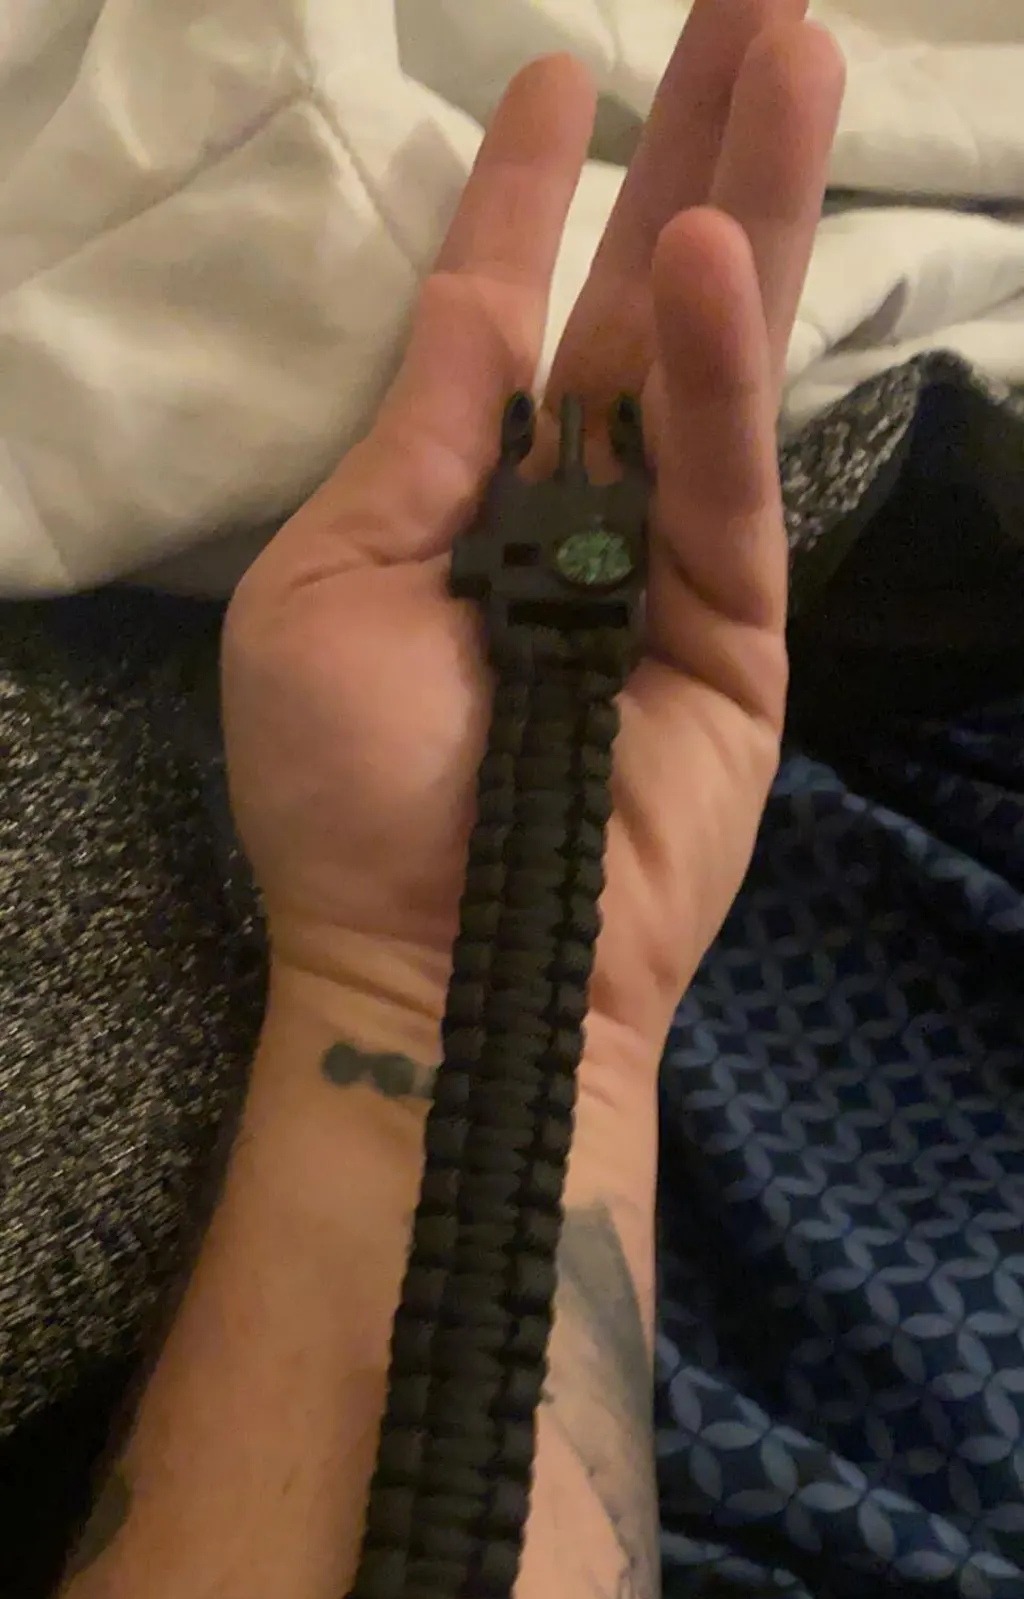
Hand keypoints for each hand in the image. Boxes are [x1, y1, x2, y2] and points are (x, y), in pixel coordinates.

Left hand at [222, 0, 843, 1073]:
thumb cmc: (350, 798)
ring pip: (714, 361)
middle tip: (753, 1)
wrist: (429, 970)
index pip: (508, 315)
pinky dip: (714, 378)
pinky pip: (722, 484)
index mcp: (459, 497)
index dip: (530, 195)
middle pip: (638, 304)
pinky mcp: (736, 633)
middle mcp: (571, 513)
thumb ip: (411, 444)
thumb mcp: (326, 591)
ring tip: (795, 47)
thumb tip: (474, 299)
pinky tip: (711, 252)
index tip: (557, 76)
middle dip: (691, 150)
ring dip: (752, 204)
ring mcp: (664, 568)